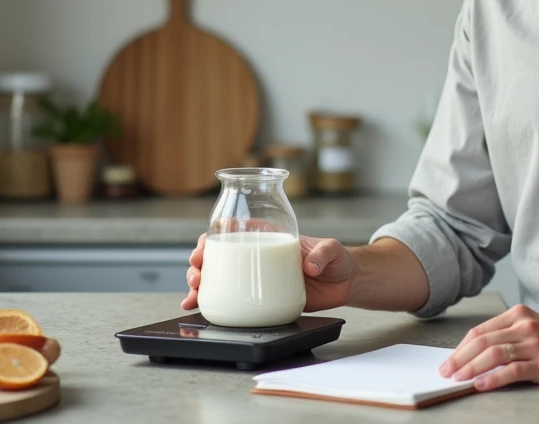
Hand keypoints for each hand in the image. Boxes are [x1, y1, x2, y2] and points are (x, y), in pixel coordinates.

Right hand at [181, 232, 355, 312]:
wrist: (346, 283)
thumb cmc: (337, 259)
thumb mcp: (333, 249)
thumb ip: (323, 253)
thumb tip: (309, 266)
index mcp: (271, 237)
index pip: (237, 230)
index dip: (216, 235)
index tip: (204, 245)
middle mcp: (260, 257)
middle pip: (221, 255)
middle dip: (201, 261)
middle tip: (197, 271)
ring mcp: (258, 279)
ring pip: (221, 278)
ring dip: (201, 283)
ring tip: (193, 292)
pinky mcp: (262, 299)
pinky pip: (232, 300)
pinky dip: (212, 304)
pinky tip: (197, 308)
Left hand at [438, 305, 538, 391]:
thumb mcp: (532, 329)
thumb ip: (507, 336)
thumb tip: (475, 355)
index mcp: (518, 315)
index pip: (480, 330)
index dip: (460, 347)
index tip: (449, 361)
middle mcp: (525, 326)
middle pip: (482, 341)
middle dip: (460, 358)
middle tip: (446, 372)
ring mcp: (535, 344)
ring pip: (494, 354)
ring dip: (471, 368)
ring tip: (458, 379)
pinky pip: (513, 370)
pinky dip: (494, 378)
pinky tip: (481, 384)